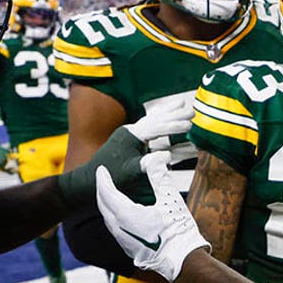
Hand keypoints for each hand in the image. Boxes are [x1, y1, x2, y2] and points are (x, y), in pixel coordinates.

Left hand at [57, 103, 192, 206]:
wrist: (90, 180)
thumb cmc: (111, 177)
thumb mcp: (131, 172)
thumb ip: (148, 164)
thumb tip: (167, 156)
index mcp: (131, 136)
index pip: (157, 127)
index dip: (175, 126)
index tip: (191, 124)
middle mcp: (130, 131)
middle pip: (156, 118)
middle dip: (175, 114)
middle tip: (193, 110)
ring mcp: (130, 134)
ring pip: (152, 119)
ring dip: (168, 112)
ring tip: (180, 103)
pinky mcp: (130, 140)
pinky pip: (149, 125)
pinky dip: (160, 119)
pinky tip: (164, 116)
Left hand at [95, 152, 208, 281]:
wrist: (181, 260)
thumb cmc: (177, 231)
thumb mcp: (170, 200)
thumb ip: (159, 178)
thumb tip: (155, 159)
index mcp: (125, 214)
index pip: (107, 192)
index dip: (103, 179)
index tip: (101, 170)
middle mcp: (119, 228)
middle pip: (103, 205)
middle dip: (101, 190)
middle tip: (103, 179)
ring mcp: (122, 240)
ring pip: (107, 217)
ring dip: (106, 204)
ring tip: (111, 194)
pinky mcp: (128, 248)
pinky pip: (114, 228)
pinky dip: (113, 215)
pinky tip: (122, 214)